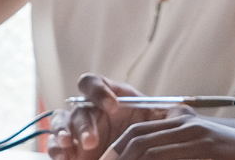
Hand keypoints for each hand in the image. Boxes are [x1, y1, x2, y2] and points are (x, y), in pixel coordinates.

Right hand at [47, 75, 176, 159]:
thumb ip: (164, 113)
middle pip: (78, 108)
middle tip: (93, 140)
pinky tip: (64, 155)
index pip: (92, 83)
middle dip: (84, 124)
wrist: (138, 153)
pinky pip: (53, 144)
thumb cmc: (146, 134)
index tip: (112, 105)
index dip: (98, 90)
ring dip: (64, 134)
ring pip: (61, 123)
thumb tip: (180, 110)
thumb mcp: (157, 122)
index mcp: (107, 98)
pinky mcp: (67, 148)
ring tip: (71, 146)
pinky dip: (55, 148)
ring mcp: (75, 130)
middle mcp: (88, 110)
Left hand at [100, 115, 234, 159]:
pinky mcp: (206, 146)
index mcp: (181, 123)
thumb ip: (176, 151)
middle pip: (137, 141)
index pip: (138, 134)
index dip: (116, 152)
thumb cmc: (233, 158)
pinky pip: (165, 156)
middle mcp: (186, 125)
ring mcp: (196, 136)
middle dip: (117, 158)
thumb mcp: (201, 149)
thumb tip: (146, 155)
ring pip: (147, 151)